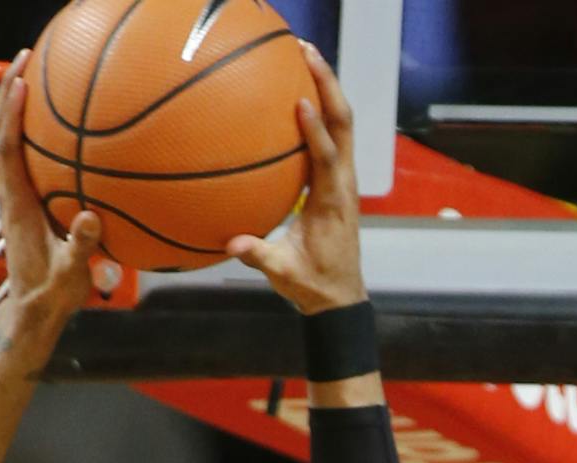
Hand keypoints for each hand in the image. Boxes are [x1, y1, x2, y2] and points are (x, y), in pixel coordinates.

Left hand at [0, 50, 114, 333]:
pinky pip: (22, 156)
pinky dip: (29, 130)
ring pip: (9, 141)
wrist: (32, 314)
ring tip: (33, 72)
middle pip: (2, 133)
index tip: (21, 82)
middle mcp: (10, 195)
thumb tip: (90, 217)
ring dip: (15, 106)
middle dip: (9, 92)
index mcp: (18, 206)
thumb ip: (81, 247)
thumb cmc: (50, 297)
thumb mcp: (70, 276)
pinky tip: (51, 119)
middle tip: (26, 57)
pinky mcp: (24, 202)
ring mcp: (15, 197)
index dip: (12, 115)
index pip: (8, 149)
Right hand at [225, 42, 364, 313]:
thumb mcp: (284, 274)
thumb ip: (260, 257)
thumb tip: (232, 244)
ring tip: (304, 56)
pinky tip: (297, 90)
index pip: (327, 159)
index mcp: (333, 203)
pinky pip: (332, 135)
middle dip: (328, 85)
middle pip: (344, 123)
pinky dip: (321, 108)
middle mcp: (344, 183)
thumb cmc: (313, 285)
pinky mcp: (338, 179)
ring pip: (342, 123)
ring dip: (327, 88)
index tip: (302, 101)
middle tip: (305, 53)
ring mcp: (344, 179)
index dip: (317, 130)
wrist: (340, 295)